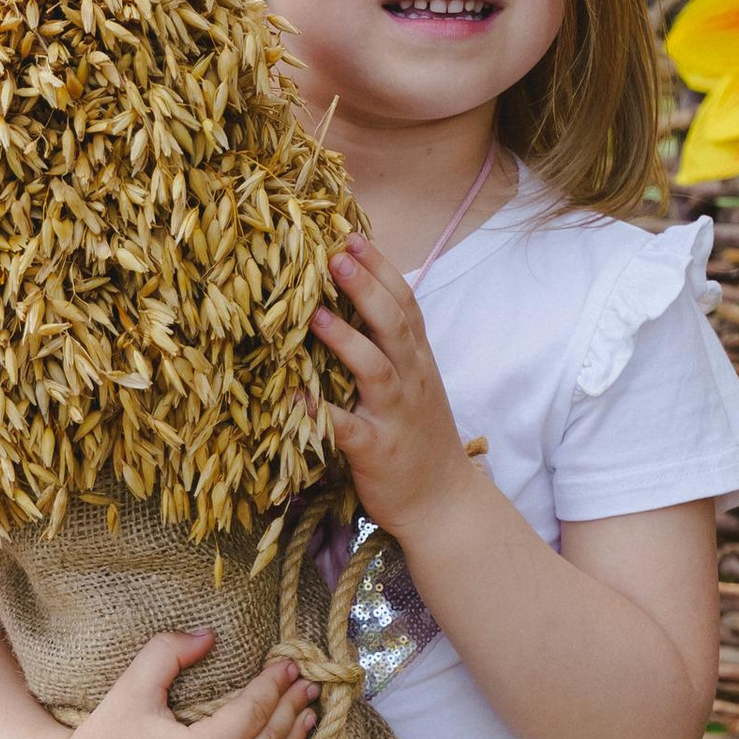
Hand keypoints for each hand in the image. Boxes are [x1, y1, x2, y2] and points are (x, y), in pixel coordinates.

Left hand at [312, 237, 478, 538]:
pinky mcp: (376, 450)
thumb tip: (354, 305)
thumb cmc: (418, 439)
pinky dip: (321, 413)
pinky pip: (347, 428)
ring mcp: (395, 415)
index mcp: (417, 361)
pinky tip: (295, 399)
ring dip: (346, 340)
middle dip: (366, 287)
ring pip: (375, 368)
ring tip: (315, 316)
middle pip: (394, 324)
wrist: (443, 502)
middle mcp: (411, 379)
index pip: (405, 304)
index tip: (354, 236)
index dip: (381, 268)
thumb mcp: (414, 384)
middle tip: (335, 255)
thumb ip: (389, 347)